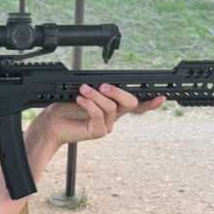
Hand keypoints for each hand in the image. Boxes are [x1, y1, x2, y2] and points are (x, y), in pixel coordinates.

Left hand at [37, 83, 164, 146]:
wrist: (51, 123)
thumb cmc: (66, 107)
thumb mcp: (86, 93)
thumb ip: (100, 89)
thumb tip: (109, 82)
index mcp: (113, 107)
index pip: (136, 106)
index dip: (150, 103)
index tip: (162, 96)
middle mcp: (113, 118)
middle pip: (130, 104)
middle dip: (118, 92)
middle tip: (103, 85)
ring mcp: (106, 126)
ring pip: (111, 107)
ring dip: (96, 95)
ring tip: (83, 90)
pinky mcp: (97, 132)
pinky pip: (99, 114)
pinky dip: (90, 104)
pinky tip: (80, 99)